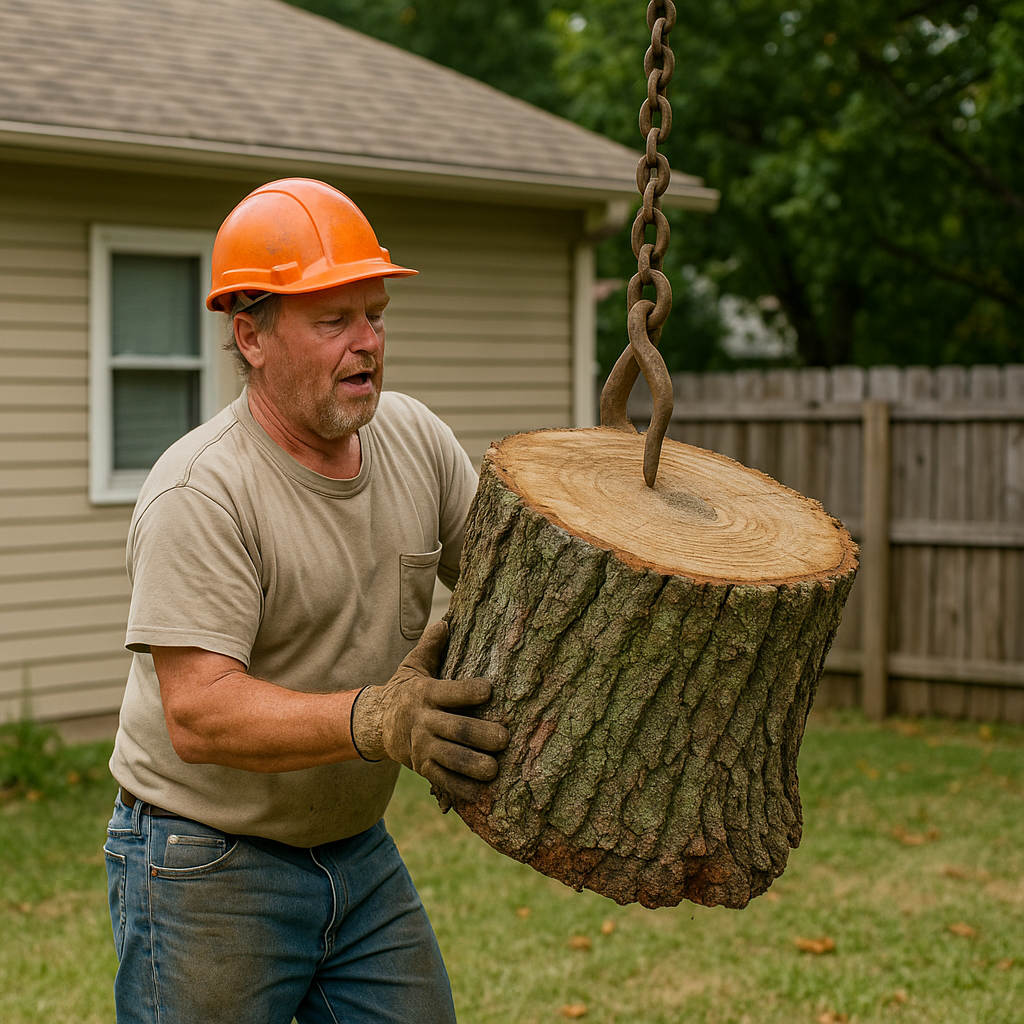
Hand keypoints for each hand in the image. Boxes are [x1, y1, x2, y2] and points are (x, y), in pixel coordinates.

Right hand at [350, 621, 508, 800]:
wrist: (374, 723)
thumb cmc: (404, 689)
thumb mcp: (412, 665)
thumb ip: (430, 646)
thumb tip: (445, 622)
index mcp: (425, 693)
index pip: (449, 692)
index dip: (468, 691)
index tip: (489, 690)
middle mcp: (423, 721)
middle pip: (455, 729)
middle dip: (480, 734)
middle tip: (504, 738)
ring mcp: (422, 746)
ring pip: (450, 758)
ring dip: (473, 764)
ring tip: (494, 769)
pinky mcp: (422, 766)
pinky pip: (442, 780)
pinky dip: (461, 788)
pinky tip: (480, 792)